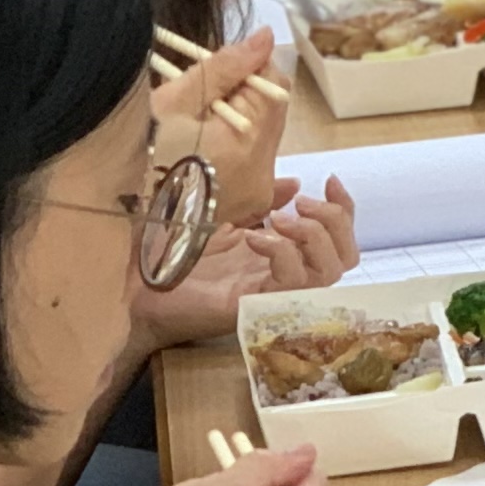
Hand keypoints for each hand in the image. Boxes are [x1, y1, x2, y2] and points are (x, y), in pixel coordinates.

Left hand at [120, 179, 356, 348]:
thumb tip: (294, 182)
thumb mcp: (223, 218)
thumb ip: (259, 202)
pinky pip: (292, 281)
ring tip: (282, 220)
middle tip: (301, 205)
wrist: (138, 293)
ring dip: (314, 236)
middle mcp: (286, 277)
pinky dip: (282, 252)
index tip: (328, 179)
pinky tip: (254, 238)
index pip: (338, 238)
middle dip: (335, 221)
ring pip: (329, 271)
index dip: (344, 208)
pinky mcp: (256, 306)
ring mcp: (274, 294)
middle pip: (346, 257)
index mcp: (283, 256)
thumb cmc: (174, 260)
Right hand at [152, 29, 286, 204]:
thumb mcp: (171, 104)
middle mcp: (262, 175)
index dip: (245, 69)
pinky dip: (230, 149)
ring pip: (258, 137)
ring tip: (190, 129)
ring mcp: (254, 197)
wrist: (111, 215)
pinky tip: (198, 152)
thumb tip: (267, 37)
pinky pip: (249, 164)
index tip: (212, 72)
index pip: (273, 85)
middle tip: (194, 101)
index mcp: (248, 145)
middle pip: (269, 113)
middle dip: (240, 97)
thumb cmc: (135, 156)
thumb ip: (225, 68)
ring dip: (234, 123)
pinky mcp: (242, 208)